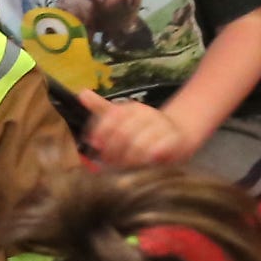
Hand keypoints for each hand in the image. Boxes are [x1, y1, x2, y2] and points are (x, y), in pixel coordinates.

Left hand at [75, 89, 194, 168]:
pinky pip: (161, 146)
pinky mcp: (174, 139)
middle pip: (123, 133)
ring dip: (129, 157)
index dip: (101, 131)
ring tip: (125, 167)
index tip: (94, 144)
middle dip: (113, 150)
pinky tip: (147, 160)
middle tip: (109, 162)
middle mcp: (146, 114)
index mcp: (131, 109)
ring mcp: (161, 126)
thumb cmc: (143, 129)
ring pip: (140, 142)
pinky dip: (153, 153)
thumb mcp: (122, 117)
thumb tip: (82, 93)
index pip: (111, 117)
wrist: (178, 133)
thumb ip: (101, 109)